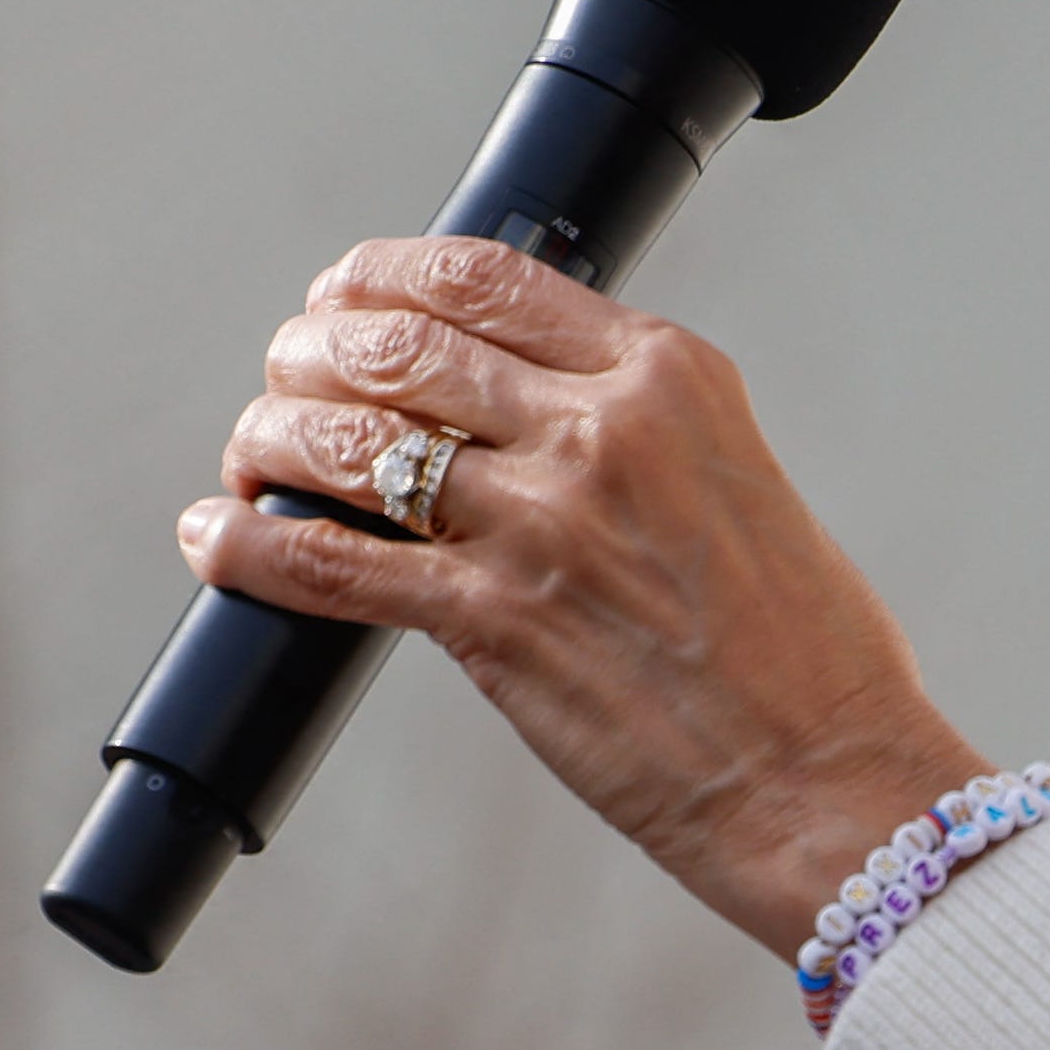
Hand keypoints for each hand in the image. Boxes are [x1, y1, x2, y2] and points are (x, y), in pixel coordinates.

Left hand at [189, 238, 987, 955]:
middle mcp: (600, 427)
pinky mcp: (494, 623)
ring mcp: (542, 522)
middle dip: (308, 354)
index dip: (378, 277)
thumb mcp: (733, 474)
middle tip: (286, 383)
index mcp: (668, 373)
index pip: (483, 274)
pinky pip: (328, 564)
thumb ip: (633, 423)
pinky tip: (220, 540)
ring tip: (250, 461)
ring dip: (267, 440)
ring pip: (344, 439)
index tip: (340, 298)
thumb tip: (510, 405)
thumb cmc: (802, 647)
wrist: (830, 774)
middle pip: (395, 344)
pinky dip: (250, 547)